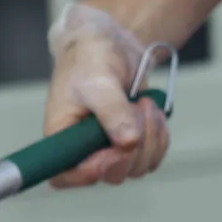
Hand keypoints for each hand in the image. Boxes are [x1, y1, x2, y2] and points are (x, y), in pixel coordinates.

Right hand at [43, 3, 168, 187]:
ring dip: (150, 135)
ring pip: (138, 166)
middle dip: (134, 144)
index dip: (90, 173)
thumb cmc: (91, 59)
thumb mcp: (98, 81)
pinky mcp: (133, 145)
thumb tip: (127, 143)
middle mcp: (84, 150)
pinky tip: (152, 110)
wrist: (112, 45)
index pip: (66, 176)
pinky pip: (154, 156)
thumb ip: (112, 112)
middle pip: (114, 174)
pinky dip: (159, 135)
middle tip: (136, 108)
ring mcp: (110, 150)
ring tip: (142, 103)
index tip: (113, 150)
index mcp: (62, 137)